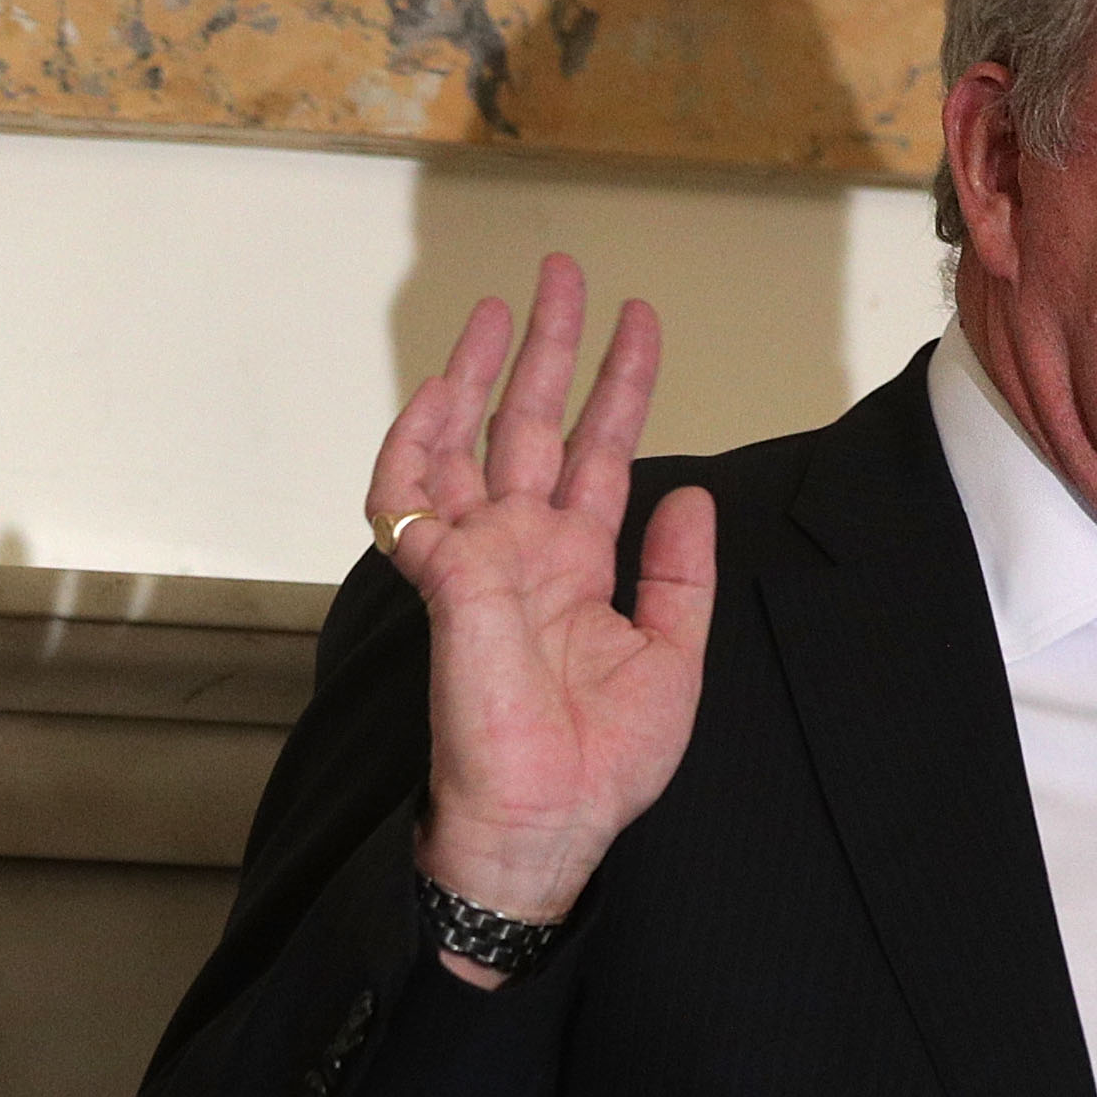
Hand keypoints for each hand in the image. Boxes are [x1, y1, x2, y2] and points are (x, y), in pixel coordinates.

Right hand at [366, 254, 716, 985]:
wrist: (547, 823)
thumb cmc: (601, 763)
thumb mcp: (673, 659)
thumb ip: (679, 574)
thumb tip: (690, 492)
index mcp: (576, 567)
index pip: (597, 453)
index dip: (617, 387)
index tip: (641, 321)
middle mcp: (521, 552)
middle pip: (531, 425)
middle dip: (550, 348)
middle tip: (567, 272)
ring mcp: (475, 563)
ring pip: (466, 442)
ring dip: (481, 371)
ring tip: (507, 302)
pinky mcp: (441, 584)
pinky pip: (406, 499)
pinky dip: (413, 442)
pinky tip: (438, 389)